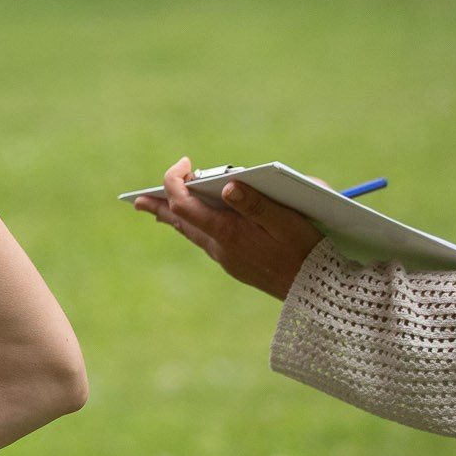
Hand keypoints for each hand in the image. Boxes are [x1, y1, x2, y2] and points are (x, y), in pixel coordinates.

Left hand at [131, 156, 326, 298]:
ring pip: (192, 233)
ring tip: (159, 209)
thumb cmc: (306, 252)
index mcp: (227, 232)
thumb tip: (229, 185)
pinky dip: (197, 227)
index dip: (175, 180)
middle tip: (138, 199)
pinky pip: (207, 242)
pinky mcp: (235, 265)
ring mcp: (226, 258)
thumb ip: (256, 203)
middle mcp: (220, 247)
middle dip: (160, 205)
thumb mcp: (286, 223)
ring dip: (177, 217)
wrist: (317, 292)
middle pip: (180, 221)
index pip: (183, 203)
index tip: (184, 163)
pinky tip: (199, 223)